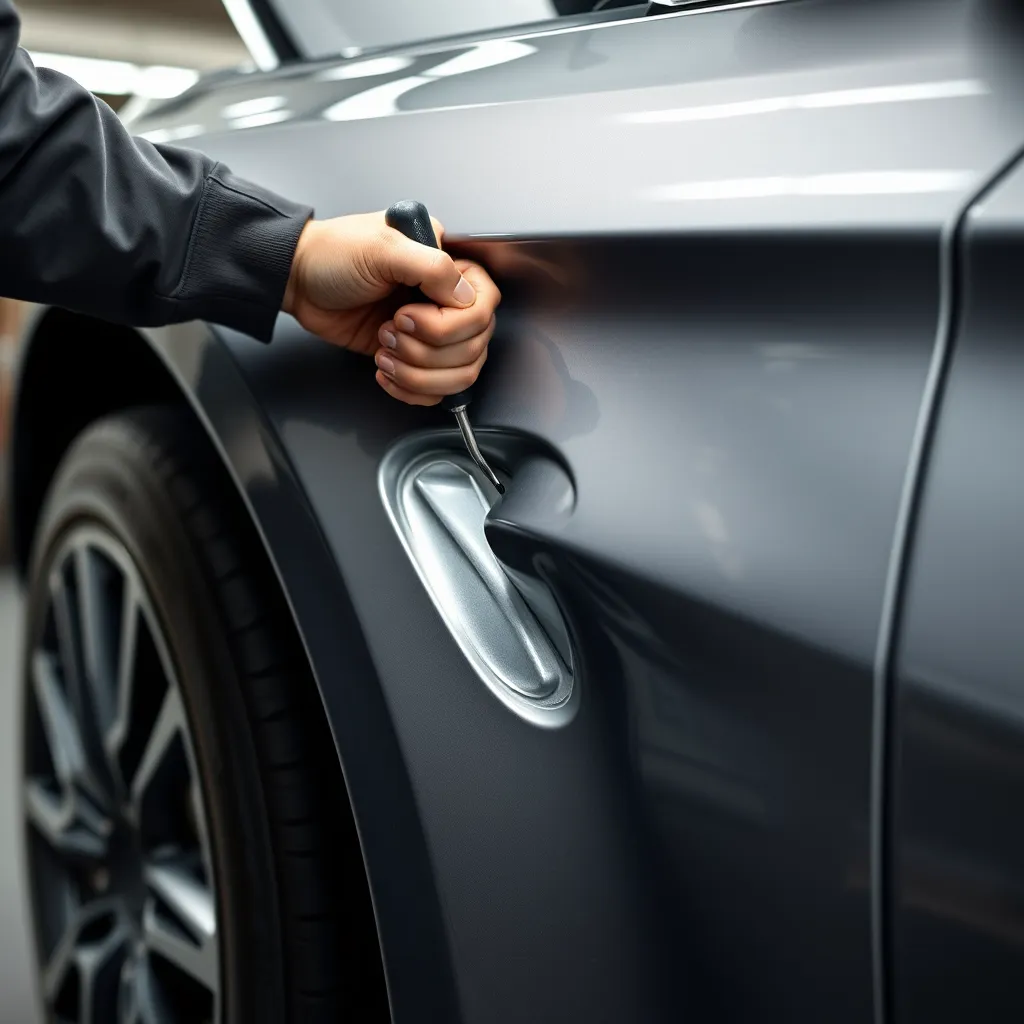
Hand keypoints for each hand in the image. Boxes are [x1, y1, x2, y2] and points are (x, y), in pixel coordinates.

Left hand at [282, 211, 500, 405]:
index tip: (408, 314)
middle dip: (428, 350)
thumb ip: (432, 268)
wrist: (299, 282)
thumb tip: (466, 297)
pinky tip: (386, 371)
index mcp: (448, 264)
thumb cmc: (333, 256)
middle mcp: (446, 299)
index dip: (451, 323)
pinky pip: (436, 389)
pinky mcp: (413, 357)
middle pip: (474, 346)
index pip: (482, 306)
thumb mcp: (382, 248)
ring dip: (419, 373)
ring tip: (384, 350)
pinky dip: (412, 389)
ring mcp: (432, 332)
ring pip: (459, 373)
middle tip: (390, 329)